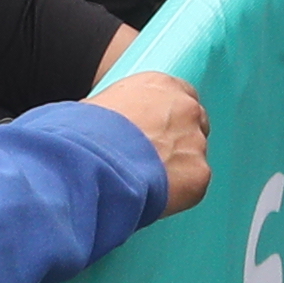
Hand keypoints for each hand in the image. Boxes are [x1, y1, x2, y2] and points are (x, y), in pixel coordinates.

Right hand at [86, 67, 214, 212]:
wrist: (92, 163)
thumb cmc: (84, 134)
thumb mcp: (95, 107)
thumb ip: (117, 112)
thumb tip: (108, 127)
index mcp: (160, 85)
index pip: (180, 96)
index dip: (168, 117)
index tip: (156, 132)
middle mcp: (185, 108)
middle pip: (194, 124)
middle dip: (179, 142)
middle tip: (153, 160)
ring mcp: (196, 141)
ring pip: (193, 157)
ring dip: (177, 169)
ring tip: (145, 183)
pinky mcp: (200, 174)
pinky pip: (193, 185)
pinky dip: (177, 194)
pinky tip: (152, 197)